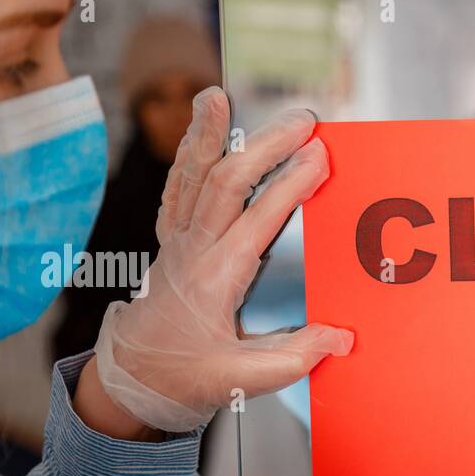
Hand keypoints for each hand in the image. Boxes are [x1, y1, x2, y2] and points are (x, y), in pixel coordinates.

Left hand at [90, 86, 351, 432]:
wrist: (134, 379)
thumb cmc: (186, 379)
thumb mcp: (243, 380)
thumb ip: (294, 357)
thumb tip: (340, 336)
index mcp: (214, 280)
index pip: (256, 222)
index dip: (289, 187)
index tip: (319, 158)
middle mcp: (192, 251)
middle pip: (225, 183)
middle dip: (265, 146)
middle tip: (302, 121)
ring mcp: (176, 242)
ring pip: (192, 176)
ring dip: (208, 134)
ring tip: (217, 95)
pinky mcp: (170, 241)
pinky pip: (177, 188)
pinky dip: (188, 154)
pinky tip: (199, 128)